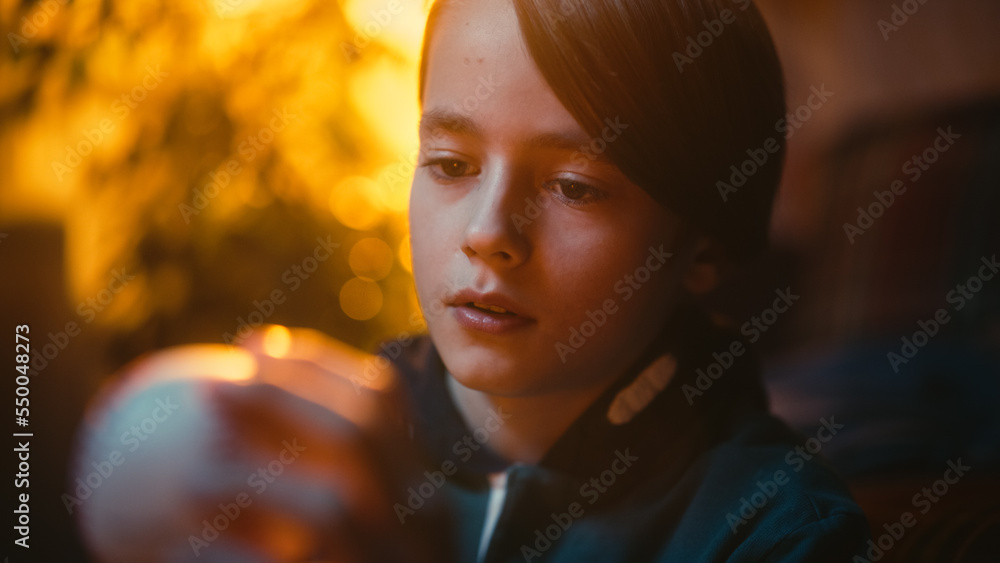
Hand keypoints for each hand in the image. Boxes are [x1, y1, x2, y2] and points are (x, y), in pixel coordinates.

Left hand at [73, 326, 449, 561]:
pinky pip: (308, 554)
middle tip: (218, 381)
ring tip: (208, 435)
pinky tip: (195, 519)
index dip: (317, 363)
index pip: (384, 398)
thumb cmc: (354, 556)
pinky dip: (247, 537)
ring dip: (270, 457)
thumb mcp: (364, 516)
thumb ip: (337, 466)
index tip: (254, 343)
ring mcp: (400, 557)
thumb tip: (267, 367)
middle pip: (365, 431)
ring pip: (342, 492)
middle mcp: (426, 518)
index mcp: (423, 483)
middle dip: (286, 394)